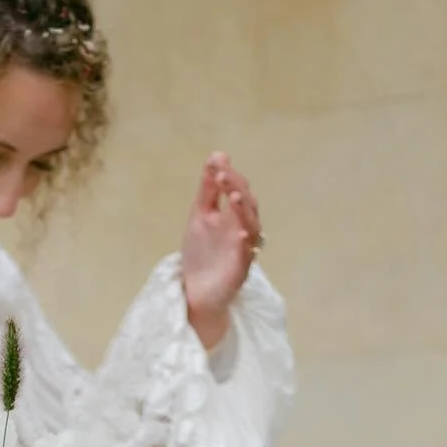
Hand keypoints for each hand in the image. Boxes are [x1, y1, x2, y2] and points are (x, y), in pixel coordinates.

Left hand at [180, 152, 261, 350]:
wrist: (195, 291)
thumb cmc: (201, 253)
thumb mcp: (200, 216)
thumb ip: (208, 189)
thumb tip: (217, 155)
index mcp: (233, 215)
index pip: (236, 188)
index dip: (227, 175)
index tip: (215, 162)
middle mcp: (243, 228)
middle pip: (246, 203)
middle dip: (234, 187)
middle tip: (221, 175)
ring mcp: (244, 248)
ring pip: (251, 225)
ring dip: (242, 210)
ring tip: (232, 197)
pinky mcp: (241, 268)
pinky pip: (248, 253)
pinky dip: (246, 242)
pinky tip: (241, 233)